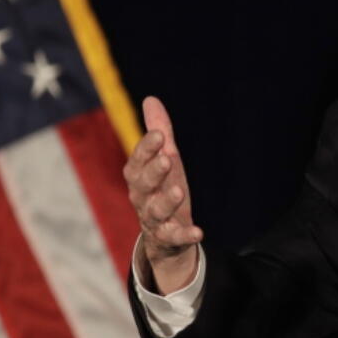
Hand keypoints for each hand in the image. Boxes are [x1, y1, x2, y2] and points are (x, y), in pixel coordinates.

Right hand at [123, 96, 201, 292]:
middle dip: (154, 171)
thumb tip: (151, 99)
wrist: (163, 235)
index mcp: (139, 177)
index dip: (147, 148)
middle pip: (143, 184)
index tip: (160, 135)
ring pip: (156, 210)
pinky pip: (175, 237)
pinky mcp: (168, 237)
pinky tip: (199, 232)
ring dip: (167, 201)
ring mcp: (154, 219)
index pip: (138, 160)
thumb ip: (160, 134)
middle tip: (168, 158)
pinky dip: (186, 234)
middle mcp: (142, 197)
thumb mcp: (164, 161)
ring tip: (180, 191)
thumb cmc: (162, 189)